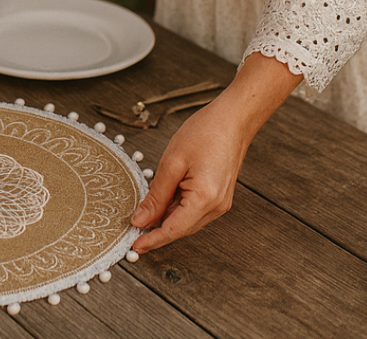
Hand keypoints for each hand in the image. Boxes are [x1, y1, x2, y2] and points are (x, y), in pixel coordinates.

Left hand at [130, 53, 300, 252]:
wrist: (233, 119)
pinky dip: (177, 209)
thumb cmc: (206, 132)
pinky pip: (194, 210)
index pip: (173, 230)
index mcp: (204, 199)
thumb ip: (156, 194)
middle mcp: (216, 206)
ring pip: (187, 220)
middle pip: (180, 228)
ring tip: (147, 210)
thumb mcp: (172, 161)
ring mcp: (220, 203)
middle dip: (157, 230)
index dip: (152, 240)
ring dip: (166, 219)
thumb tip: (141, 219)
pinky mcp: (220, 196)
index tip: (134, 246)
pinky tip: (165, 199)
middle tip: (133, 229)